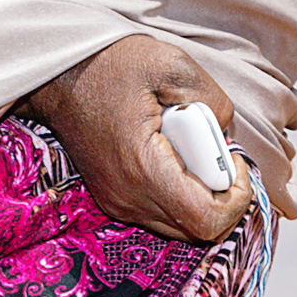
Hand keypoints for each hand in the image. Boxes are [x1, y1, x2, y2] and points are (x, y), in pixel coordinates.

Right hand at [24, 31, 250, 244]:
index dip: (236, 199)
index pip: (206, 220)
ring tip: (195, 152)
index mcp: (143, 169)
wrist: (59, 76)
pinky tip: (177, 157)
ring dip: (203, 196)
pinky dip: (183, 193)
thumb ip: (214, 101)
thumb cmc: (109, 65)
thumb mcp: (173, 65)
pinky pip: (164, 214)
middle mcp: (129, 198)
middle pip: (199, 231)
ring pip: (183, 226)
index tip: (235, 163)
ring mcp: (120, 203)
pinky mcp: (116, 200)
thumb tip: (227, 135)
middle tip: (218, 154)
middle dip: (224, 197)